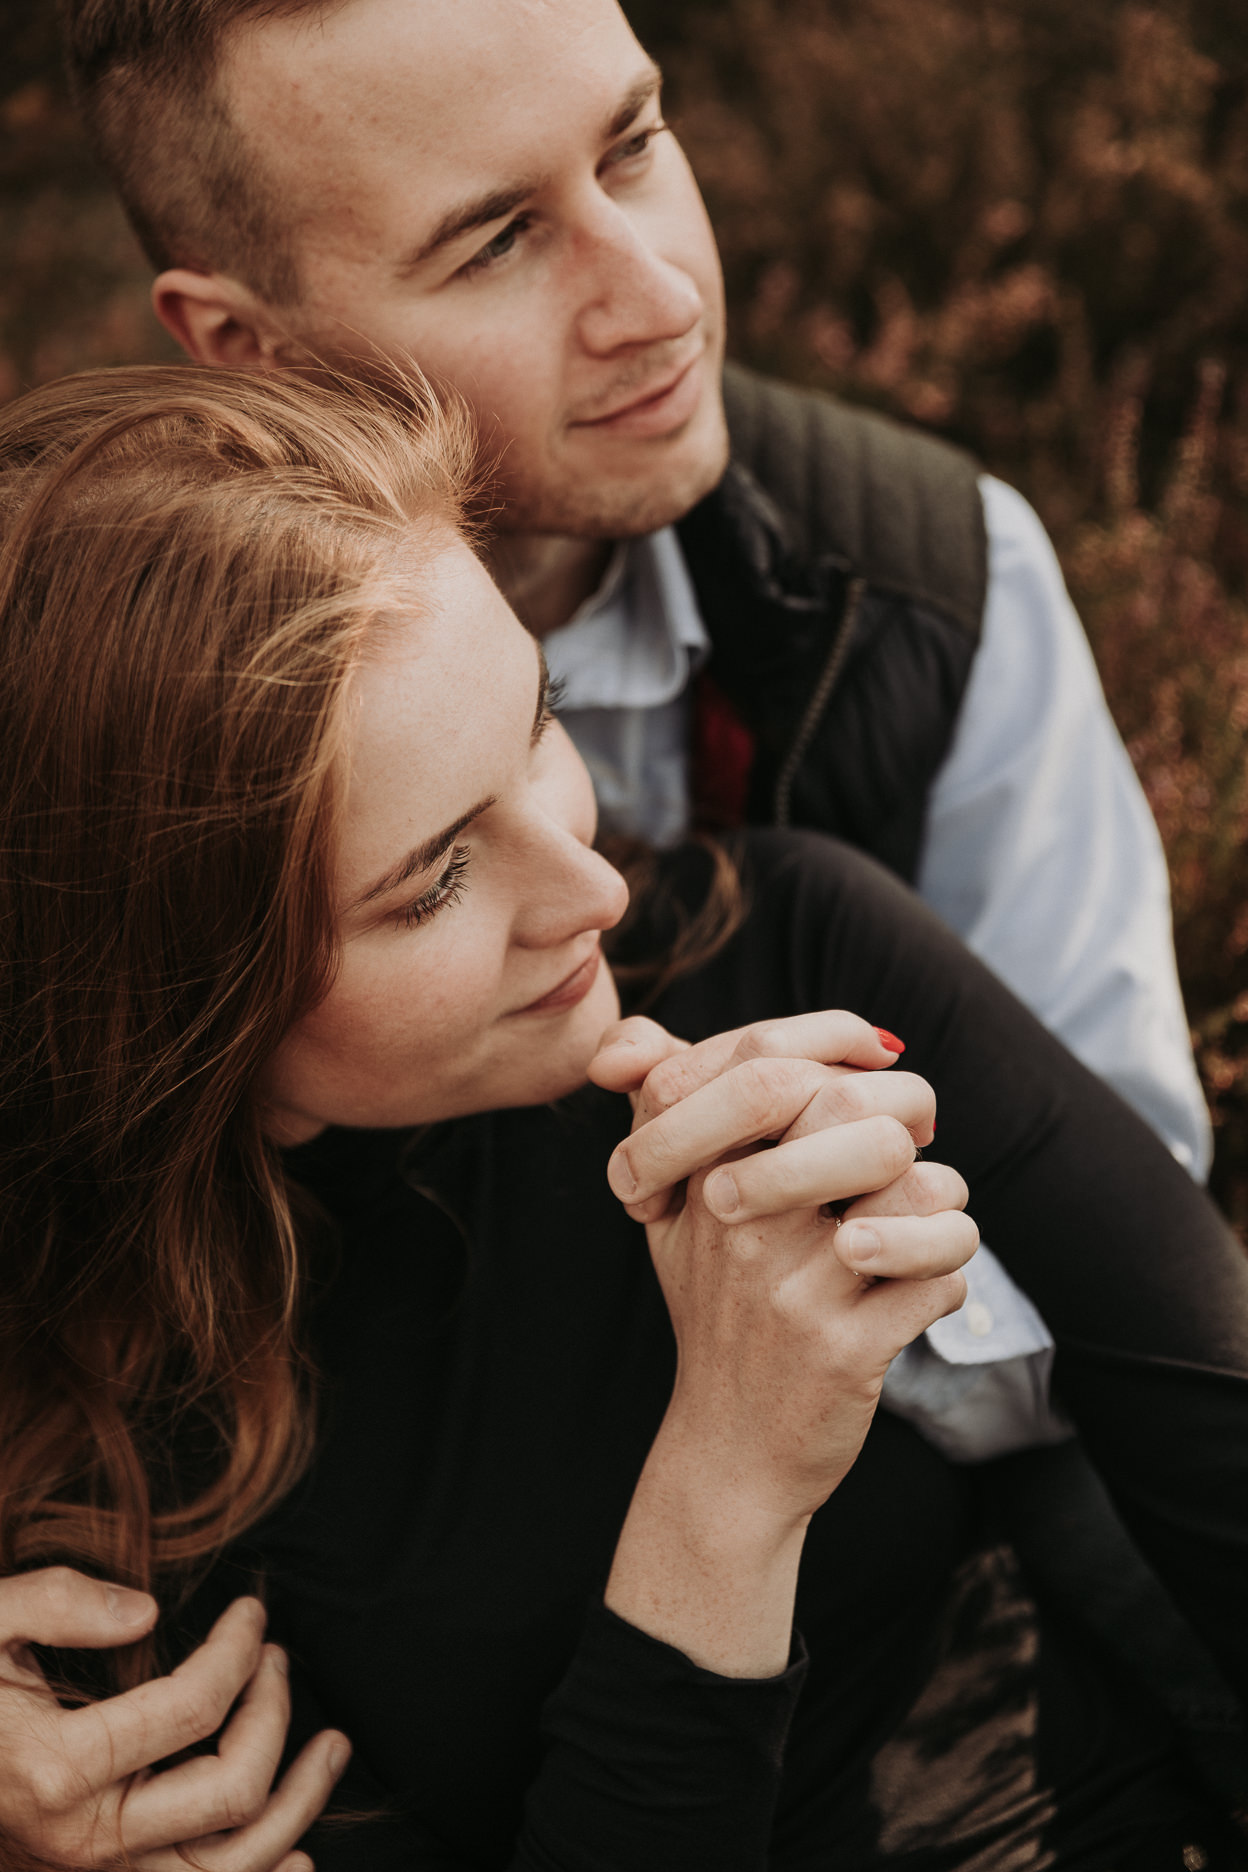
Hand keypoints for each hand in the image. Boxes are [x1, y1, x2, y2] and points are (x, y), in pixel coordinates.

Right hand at [0, 1570, 348, 1870]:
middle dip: (274, 1715)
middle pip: (230, 1792)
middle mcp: (82, 1841)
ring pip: (228, 1867)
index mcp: (57, 1770)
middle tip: (278, 1657)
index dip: (240, 1650)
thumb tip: (148, 1611)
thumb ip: (58, 1603)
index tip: (252, 1611)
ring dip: (298, 1807)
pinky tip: (298, 1854)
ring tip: (334, 1747)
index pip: (193, 1708)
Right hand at [600, 1012, 976, 1675]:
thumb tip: (627, 1042)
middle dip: (904, 1109)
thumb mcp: (669, 1219)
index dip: (832, 1036)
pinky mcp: (845, 1351)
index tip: (878, 1053)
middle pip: (844, 1107)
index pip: (761, 1064)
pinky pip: (942, 1275)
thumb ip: (661, 1121)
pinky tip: (920, 1292)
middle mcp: (737, 1227)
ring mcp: (791, 1289)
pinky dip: (947, 1276)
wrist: (728, 1454)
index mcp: (696, 1181)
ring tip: (923, 1222)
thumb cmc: (715, 1314)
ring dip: (941, 1200)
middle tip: (915, 1134)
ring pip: (918, 1186)